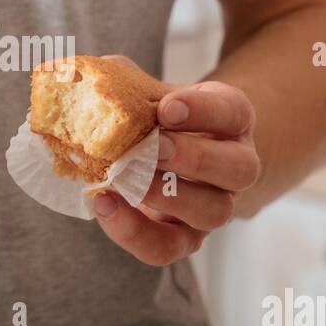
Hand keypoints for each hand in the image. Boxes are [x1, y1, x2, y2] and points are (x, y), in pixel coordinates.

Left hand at [92, 58, 259, 265]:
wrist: (152, 158)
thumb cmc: (149, 118)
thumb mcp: (140, 91)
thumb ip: (118, 80)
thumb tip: (85, 78)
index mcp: (230, 119)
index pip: (232, 111)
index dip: (204, 110)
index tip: (167, 107)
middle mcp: (235, 165)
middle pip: (240, 168)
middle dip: (196, 158)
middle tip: (154, 146)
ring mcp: (215, 205)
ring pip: (214, 212)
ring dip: (169, 196)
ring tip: (126, 180)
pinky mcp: (185, 238)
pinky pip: (169, 247)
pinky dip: (135, 231)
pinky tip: (105, 205)